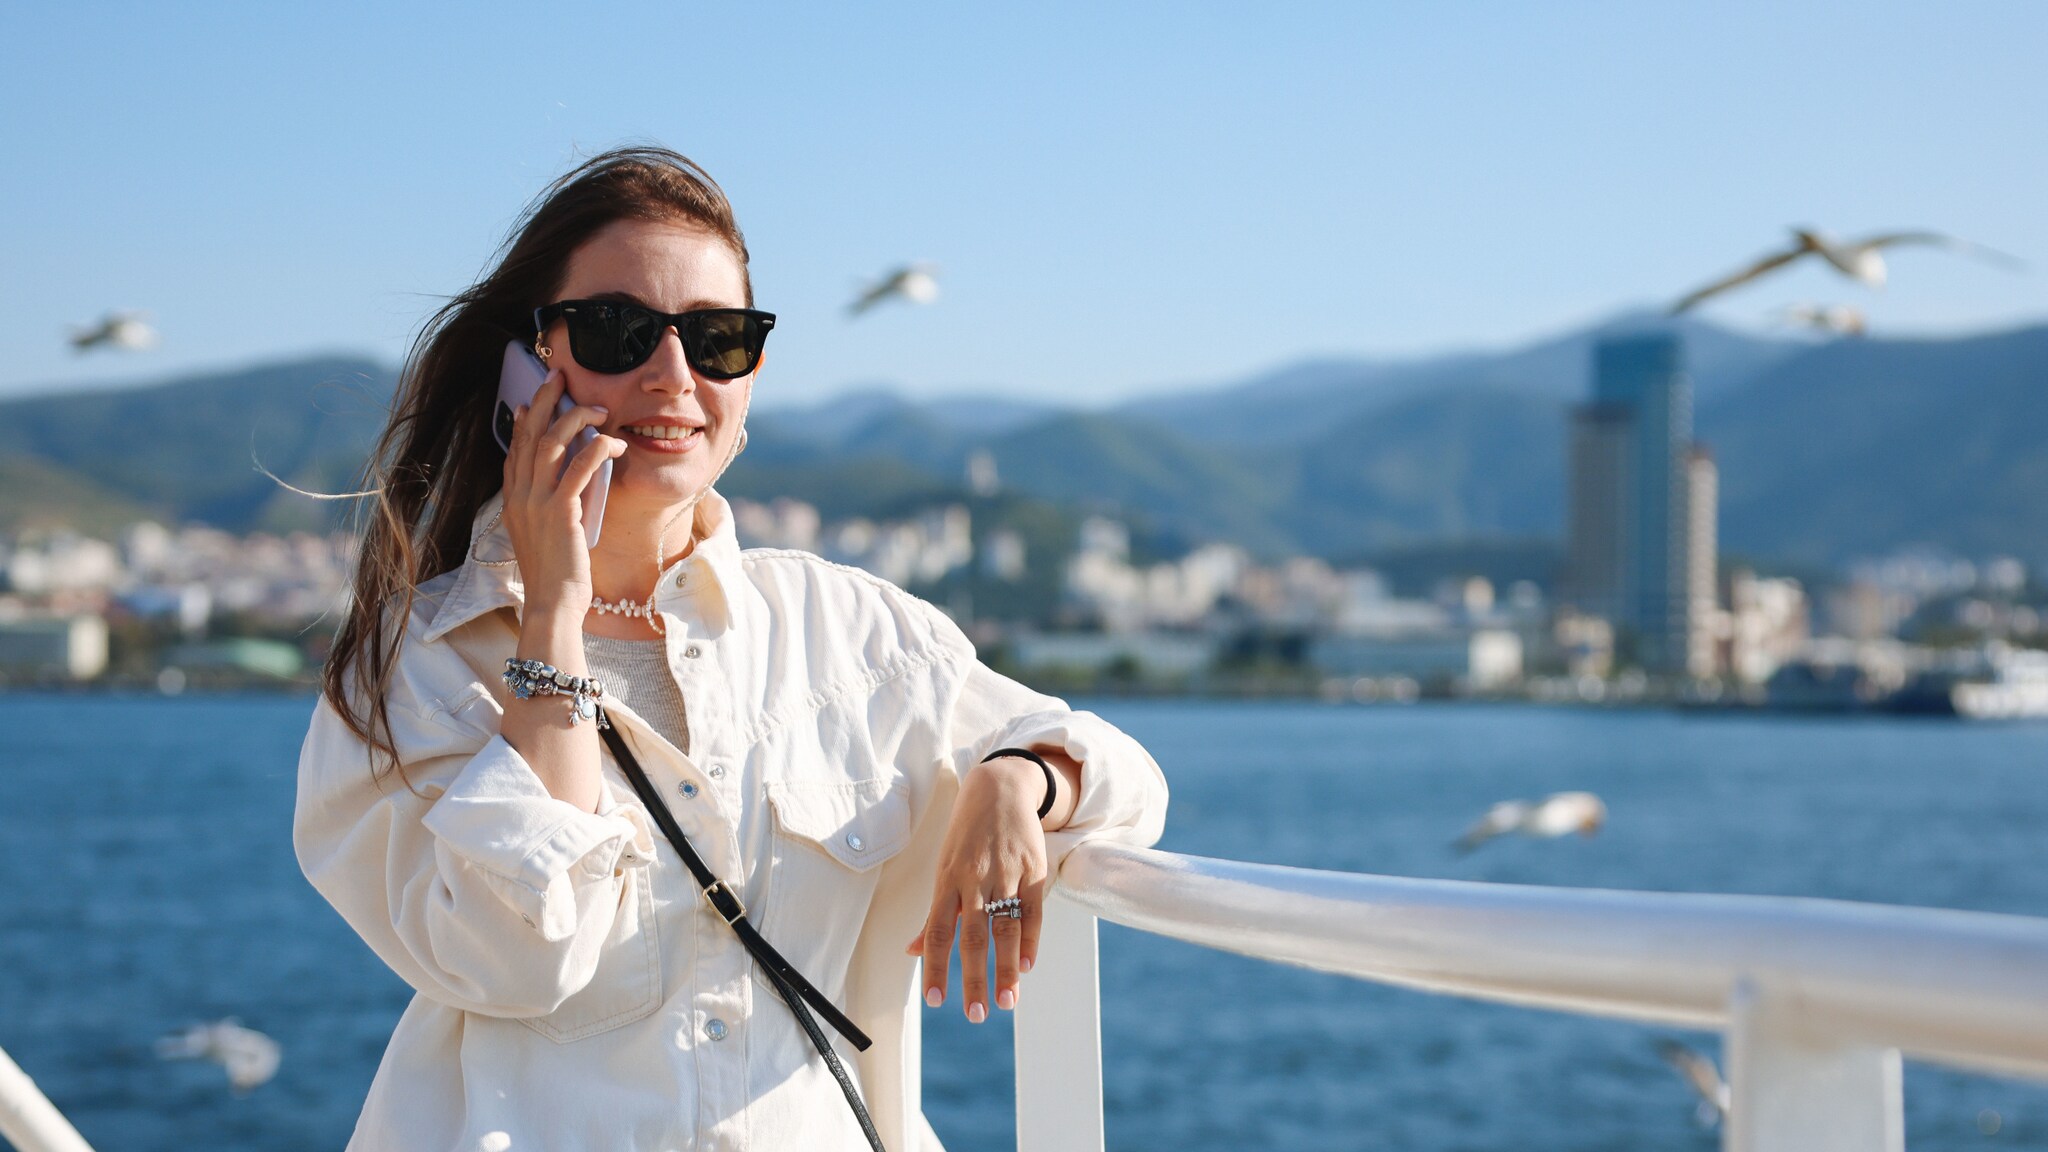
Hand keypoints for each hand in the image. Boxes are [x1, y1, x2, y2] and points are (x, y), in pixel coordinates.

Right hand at [501, 367, 623, 616]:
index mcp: (513, 500)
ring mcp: (536, 502)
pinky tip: (614, 443)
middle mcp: (519, 495)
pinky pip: (578, 467)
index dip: (522, 419)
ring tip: (598, 408)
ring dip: (575, 417)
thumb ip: (549, 505)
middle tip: (558, 376)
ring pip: (551, 442)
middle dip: (543, 399)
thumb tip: (565, 484)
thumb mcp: (545, 533)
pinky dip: (597, 448)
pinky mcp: (560, 512)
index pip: (515, 449)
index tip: (531, 398)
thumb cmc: (557, 573)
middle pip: (528, 433)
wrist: (553, 604)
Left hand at [906, 757, 1048, 1021]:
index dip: (937, 966)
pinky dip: (1031, 940)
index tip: (936, 1000)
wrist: (999, 788)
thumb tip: (912, 951)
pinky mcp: (1033, 869)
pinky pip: (1033, 911)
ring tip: (1007, 1002)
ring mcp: (1006, 874)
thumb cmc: (966, 836)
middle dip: (975, 977)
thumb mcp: (943, 868)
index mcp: (948, 880)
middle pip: (974, 936)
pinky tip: (1027, 966)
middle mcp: (975, 879)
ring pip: (1006, 928)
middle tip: (976, 1014)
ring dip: (1006, 968)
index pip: (939, 931)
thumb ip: (934, 913)